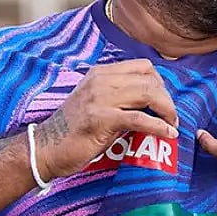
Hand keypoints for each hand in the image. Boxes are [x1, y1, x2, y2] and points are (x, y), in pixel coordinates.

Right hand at [34, 59, 178, 178]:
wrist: (45, 148)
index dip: (161, 84)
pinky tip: (168, 134)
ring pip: (148, 94)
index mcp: (101, 73)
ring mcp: (100, 98)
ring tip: (171, 125)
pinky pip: (139, 118)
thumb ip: (122, 99)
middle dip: (167, 99)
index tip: (164, 103)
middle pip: (150, 79)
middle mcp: (101, 80)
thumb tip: (154, 105)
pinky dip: (158, 126)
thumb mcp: (98, 105)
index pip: (144, 67)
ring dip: (167, 110)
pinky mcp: (101, 119)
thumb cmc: (74, 131)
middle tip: (171, 118)